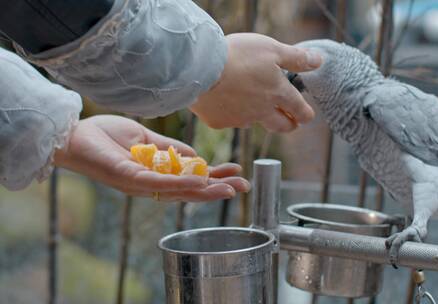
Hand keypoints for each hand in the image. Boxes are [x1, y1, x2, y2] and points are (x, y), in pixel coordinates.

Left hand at [53, 115, 249, 201]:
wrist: (75, 134)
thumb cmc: (106, 136)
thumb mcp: (147, 140)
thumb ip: (171, 150)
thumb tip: (196, 158)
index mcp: (156, 174)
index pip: (191, 179)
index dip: (214, 177)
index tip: (236, 171)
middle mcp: (151, 185)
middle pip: (190, 191)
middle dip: (218, 189)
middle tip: (244, 186)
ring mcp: (141, 185)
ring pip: (180, 191)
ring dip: (207, 191)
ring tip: (230, 189)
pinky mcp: (130, 180)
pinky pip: (160, 184)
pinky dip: (183, 185)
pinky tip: (202, 184)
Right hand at [190, 33, 322, 131]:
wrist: (200, 68)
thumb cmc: (238, 55)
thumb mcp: (272, 49)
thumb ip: (297, 57)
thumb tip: (319, 61)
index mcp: (278, 94)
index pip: (300, 110)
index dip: (305, 114)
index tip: (307, 115)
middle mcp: (261, 111)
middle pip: (281, 126)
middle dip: (289, 125)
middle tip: (291, 123)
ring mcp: (239, 119)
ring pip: (254, 123)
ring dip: (258, 117)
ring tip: (252, 105)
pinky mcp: (219, 122)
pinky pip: (229, 120)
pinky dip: (230, 112)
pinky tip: (223, 100)